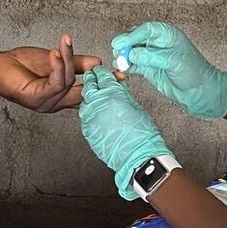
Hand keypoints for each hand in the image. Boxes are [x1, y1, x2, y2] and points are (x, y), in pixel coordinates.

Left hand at [0, 35, 100, 111]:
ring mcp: (46, 103)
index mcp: (62, 96)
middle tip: (109, 69)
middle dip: (98, 80)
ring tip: (63, 44)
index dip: (104, 84)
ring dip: (68, 60)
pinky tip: (56, 53)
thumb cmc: (20, 65)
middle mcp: (56, 103)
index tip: (120, 75)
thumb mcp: (56, 61)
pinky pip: (56, 83)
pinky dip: (58, 66)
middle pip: (84, 93)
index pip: (88, 92)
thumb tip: (98, 62)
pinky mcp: (36, 98)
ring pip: (68, 83)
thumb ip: (77, 63)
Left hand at [79, 66, 172, 199]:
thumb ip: (123, 94)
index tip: (102, 71)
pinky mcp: (87, 130)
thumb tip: (118, 86)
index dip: (102, 72)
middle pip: (90, 86)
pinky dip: (90, 111)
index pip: (103, 76)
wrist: (136, 156)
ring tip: (97, 97)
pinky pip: (85, 116)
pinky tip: (97, 113)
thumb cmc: (141, 134)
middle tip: (95, 77)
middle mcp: (98, 104)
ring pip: (85, 101)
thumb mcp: (136, 106)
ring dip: (90, 96)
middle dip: (92, 80)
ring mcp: (90, 118)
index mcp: (112, 95)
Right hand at [112, 22, 226, 118]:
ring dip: (124, 56)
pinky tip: (122, 70)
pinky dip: (126, 67)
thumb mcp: (173, 61)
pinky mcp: (148, 69)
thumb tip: (131, 54)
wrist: (199, 91)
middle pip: (135, 39)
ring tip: (119, 63)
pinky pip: (133, 65)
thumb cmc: (194, 71)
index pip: (146, 30)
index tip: (121, 43)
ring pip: (132, 52)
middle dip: (125, 45)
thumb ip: (151, 56)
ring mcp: (152, 56)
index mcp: (167, 34)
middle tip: (117, 52)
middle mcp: (158, 43)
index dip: (132, 35)